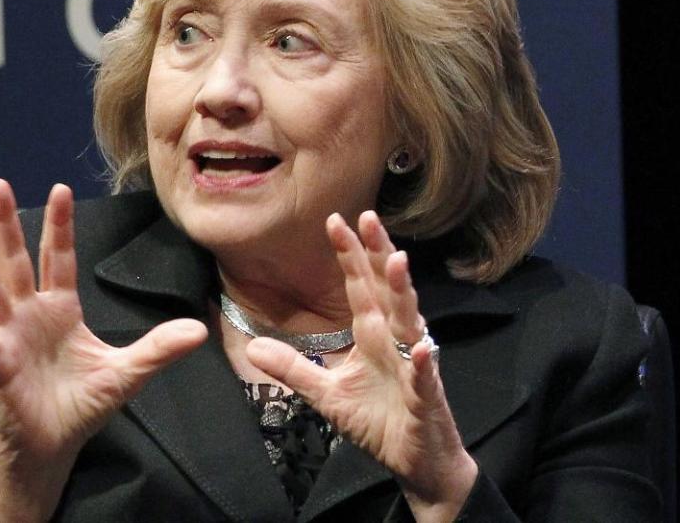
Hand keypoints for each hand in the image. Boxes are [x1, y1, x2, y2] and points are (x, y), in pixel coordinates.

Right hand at [0, 179, 207, 520]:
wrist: (53, 447)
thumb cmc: (82, 405)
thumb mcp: (127, 373)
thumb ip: (158, 348)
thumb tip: (199, 329)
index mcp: (61, 309)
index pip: (59, 258)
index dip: (59, 225)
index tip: (59, 189)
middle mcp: (30, 315)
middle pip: (17, 261)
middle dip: (6, 224)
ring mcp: (10, 339)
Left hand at [246, 211, 476, 520]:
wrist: (415, 461)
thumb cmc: (377, 420)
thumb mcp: (326, 394)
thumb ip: (294, 368)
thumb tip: (254, 346)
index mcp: (372, 334)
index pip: (359, 285)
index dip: (349, 253)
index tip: (335, 220)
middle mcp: (395, 339)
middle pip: (386, 288)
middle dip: (378, 253)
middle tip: (368, 217)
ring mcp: (412, 363)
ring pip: (409, 319)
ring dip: (403, 292)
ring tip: (396, 261)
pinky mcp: (425, 395)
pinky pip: (423, 375)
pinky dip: (421, 360)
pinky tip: (419, 345)